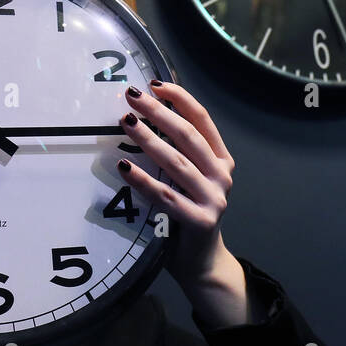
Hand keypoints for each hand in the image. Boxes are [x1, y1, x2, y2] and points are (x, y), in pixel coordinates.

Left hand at [116, 81, 254, 328]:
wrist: (201, 261)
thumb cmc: (188, 212)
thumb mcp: (189, 178)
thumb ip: (178, 152)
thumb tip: (144, 114)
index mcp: (221, 160)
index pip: (203, 120)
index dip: (180, 99)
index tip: (155, 84)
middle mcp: (222, 175)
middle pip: (188, 136)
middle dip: (159, 112)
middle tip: (132, 96)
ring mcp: (214, 199)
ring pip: (176, 162)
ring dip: (149, 140)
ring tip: (126, 122)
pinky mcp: (199, 221)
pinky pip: (165, 196)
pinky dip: (143, 181)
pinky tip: (123, 167)